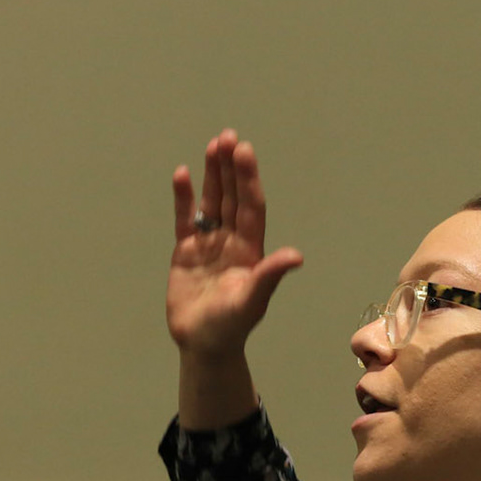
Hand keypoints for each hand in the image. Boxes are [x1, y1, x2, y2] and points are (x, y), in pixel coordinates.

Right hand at [166, 128, 303, 357]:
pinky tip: (184, 175)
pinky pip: (186, 219)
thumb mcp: (252, 300)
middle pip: (232, 198)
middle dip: (232, 169)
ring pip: (212, 202)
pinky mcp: (186, 252)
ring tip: (213, 146)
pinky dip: (185, 198)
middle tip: (229, 137)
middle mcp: (232, 242)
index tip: (245, 152)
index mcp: (251, 250)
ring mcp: (209, 245)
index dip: (248, 180)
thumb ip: (270, 275)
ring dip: (213, 176)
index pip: (251, 207)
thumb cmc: (231, 326)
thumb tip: (296, 256)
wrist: (203, 343)